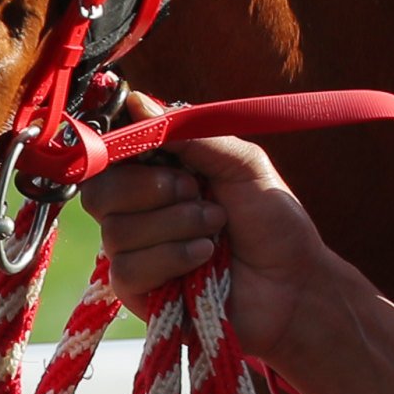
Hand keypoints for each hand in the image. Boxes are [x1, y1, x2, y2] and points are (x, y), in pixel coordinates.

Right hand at [81, 113, 348, 371]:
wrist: (294, 285)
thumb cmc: (273, 222)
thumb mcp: (243, 163)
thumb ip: (193, 134)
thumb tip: (137, 102)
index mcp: (160, 173)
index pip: (111, 154)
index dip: (121, 147)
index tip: (151, 146)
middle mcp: (139, 210)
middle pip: (99, 191)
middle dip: (150, 187)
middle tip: (195, 190)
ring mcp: (135, 252)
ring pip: (116, 231)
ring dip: (176, 224)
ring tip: (216, 228)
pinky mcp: (138, 292)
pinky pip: (127, 268)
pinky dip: (172, 257)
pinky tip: (205, 257)